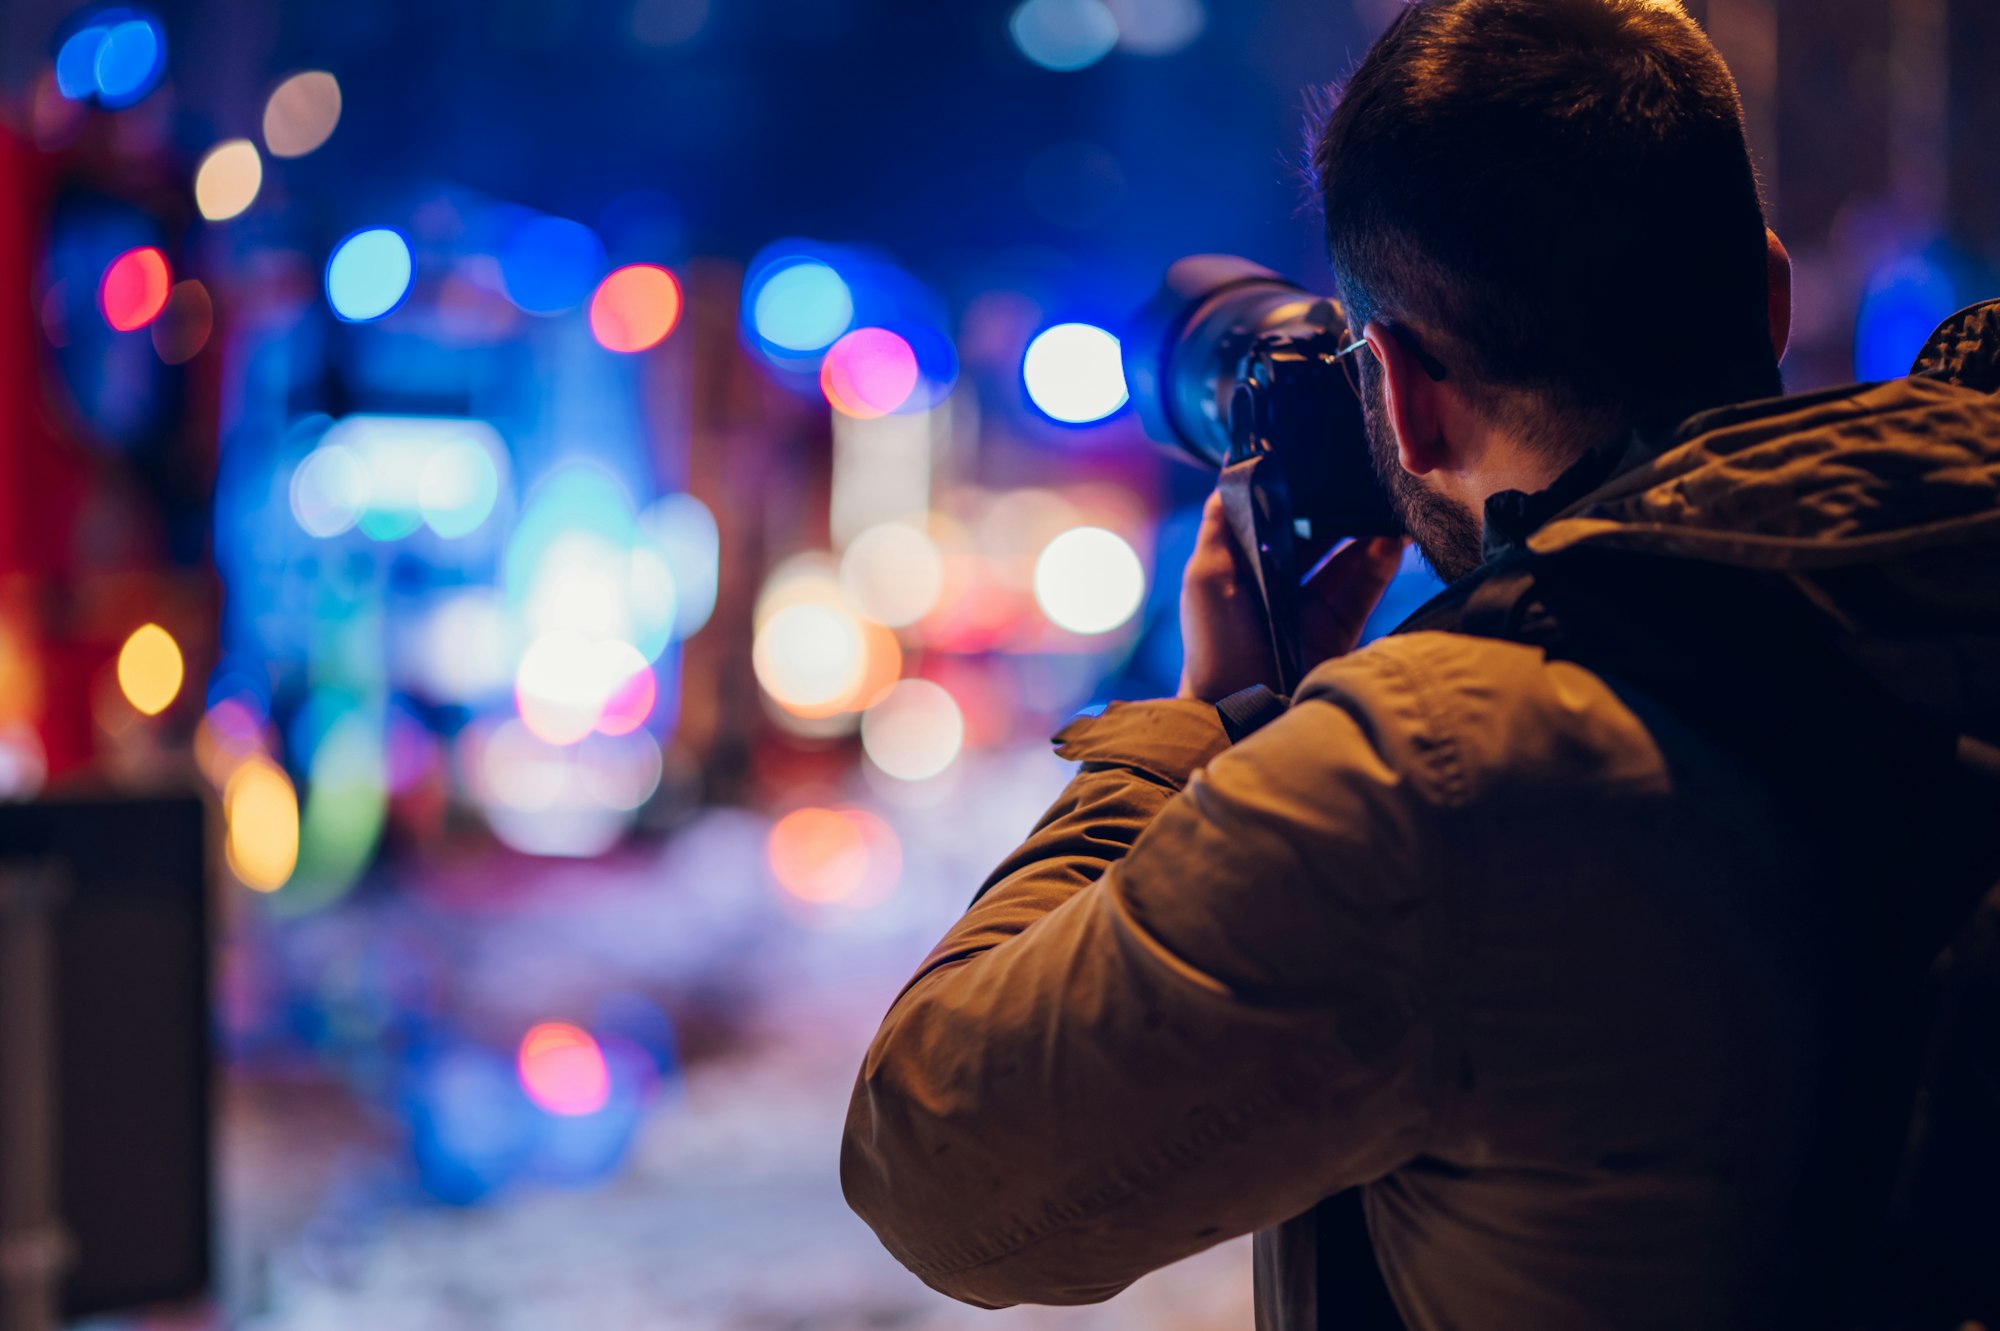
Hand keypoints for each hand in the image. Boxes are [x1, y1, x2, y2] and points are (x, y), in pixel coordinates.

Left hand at [1177, 490, 1403, 702]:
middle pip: (1319, 535)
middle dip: (1341, 510)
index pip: (1278, 519)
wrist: (1240, 707)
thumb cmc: (1214, 642)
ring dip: (1368, 530)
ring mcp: (1313, 605)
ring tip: (1386, 504)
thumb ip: (1220, 526)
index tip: (1321, 465)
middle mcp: (1281, 582)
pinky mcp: (1340, 627)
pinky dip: (1381, 561)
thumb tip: (1231, 473)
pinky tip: (1392, 538)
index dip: (1300, 495)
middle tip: (1363, 482)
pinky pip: (1365, 587)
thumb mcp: (1205, 575)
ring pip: (1348, 557)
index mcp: (1247, 566)